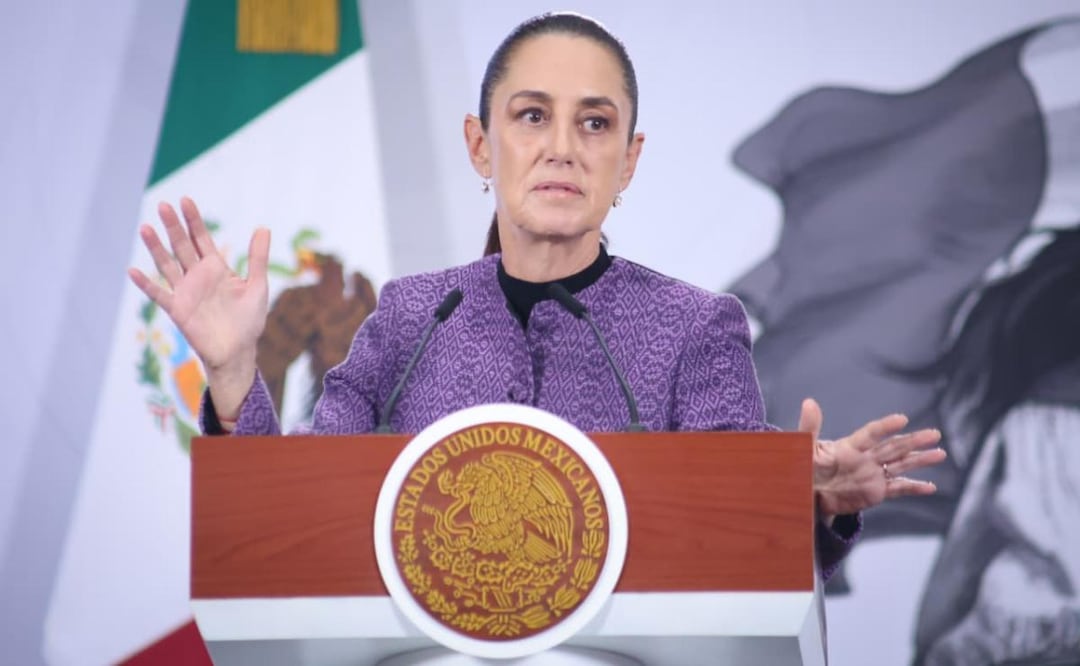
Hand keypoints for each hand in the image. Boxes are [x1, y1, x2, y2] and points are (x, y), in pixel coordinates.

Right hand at [128, 197, 269, 416]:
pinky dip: (145, 284)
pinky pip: (158, 295)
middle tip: (163, 205)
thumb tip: (263, 227)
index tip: (185, 200)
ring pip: (167, 264)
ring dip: (156, 248)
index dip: (193, 220)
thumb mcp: (257, 285)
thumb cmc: (249, 320)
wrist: (238, 350)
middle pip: (181, 246)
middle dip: (173, 226)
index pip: (201, 239)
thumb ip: (257, 258)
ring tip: (146, 228)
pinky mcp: (177, 310)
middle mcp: (197, 276)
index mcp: (216, 268)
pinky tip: (133, 271)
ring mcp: (185, 292)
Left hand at [799, 398, 945, 520]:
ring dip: (920, 459)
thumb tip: (809, 402)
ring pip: (901, 464)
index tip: (902, 419)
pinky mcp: (876, 491)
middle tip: (934, 434)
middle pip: (893, 447)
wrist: (808, 493)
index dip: (885, 426)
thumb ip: (809, 427)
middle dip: (913, 441)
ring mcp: (873, 474)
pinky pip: (897, 488)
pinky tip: (930, 486)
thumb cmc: (804, 466)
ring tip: (940, 453)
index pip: (871, 434)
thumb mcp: (805, 448)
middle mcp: (866, 458)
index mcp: (849, 446)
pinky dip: (913, 487)